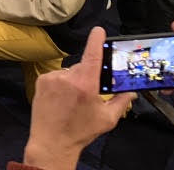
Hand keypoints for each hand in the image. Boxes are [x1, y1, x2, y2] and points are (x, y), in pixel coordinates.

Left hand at [22, 26, 135, 169]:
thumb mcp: (107, 119)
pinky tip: (60, 100)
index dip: (96, 40)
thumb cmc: (80, 132)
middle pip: (83, 67)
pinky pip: (56, 77)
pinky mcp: (42, 81)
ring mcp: (52, 78)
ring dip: (72, 81)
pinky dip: (60, 84)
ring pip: (69, 73)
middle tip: (86, 95)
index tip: (99, 30)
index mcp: (86, 84)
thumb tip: (131, 92)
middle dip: (87, 77)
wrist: (52, 142)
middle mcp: (68, 77)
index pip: (93, 55)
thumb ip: (121, 102)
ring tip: (71, 101)